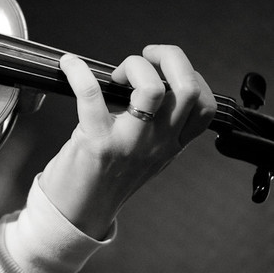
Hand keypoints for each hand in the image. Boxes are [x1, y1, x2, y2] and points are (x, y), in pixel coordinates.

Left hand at [39, 45, 216, 238]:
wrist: (76, 213)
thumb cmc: (103, 177)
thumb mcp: (143, 155)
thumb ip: (153, 126)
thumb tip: (141, 82)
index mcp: (171, 145)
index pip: (203, 106)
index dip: (189, 75)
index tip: (164, 68)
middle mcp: (157, 144)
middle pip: (186, 89)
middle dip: (169, 58)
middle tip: (145, 58)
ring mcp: (129, 144)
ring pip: (152, 89)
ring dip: (133, 67)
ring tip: (115, 74)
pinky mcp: (96, 142)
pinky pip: (92, 95)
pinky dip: (78, 72)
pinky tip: (69, 65)